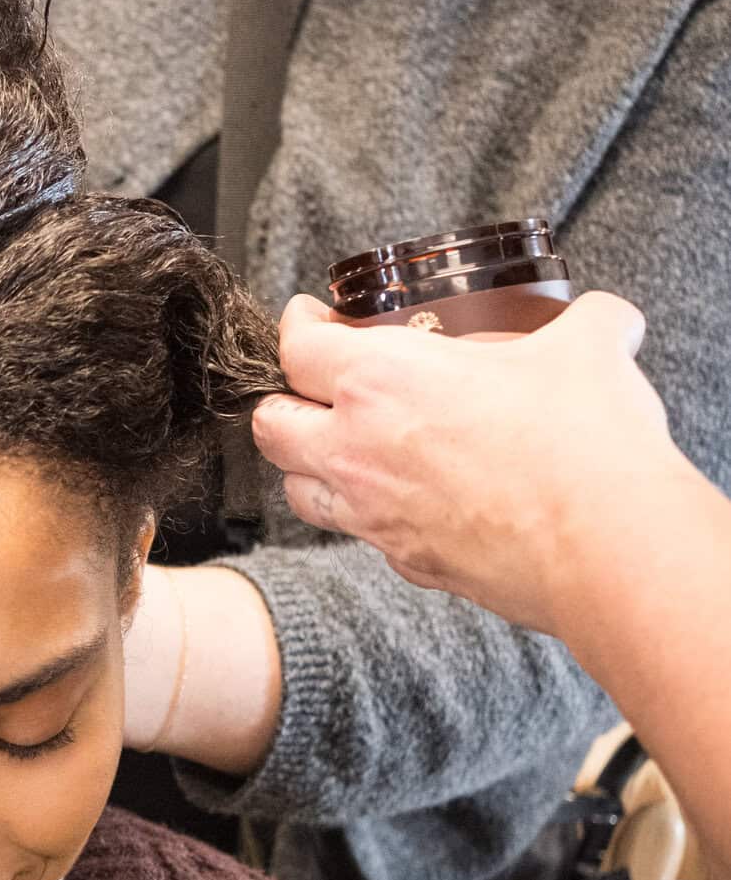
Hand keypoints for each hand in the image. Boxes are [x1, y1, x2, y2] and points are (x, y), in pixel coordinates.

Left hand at [252, 291, 678, 634]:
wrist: (606, 549)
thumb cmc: (582, 445)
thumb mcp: (590, 350)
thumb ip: (590, 322)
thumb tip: (609, 319)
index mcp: (380, 381)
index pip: (297, 348)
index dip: (297, 324)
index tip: (310, 316)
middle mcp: (357, 450)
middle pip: (271, 426)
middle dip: (282, 401)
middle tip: (314, 386)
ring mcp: (374, 516)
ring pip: (299, 491)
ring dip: (310, 465)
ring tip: (346, 446)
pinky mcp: (408, 564)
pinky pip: (363, 537)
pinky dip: (370, 517)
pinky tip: (410, 502)